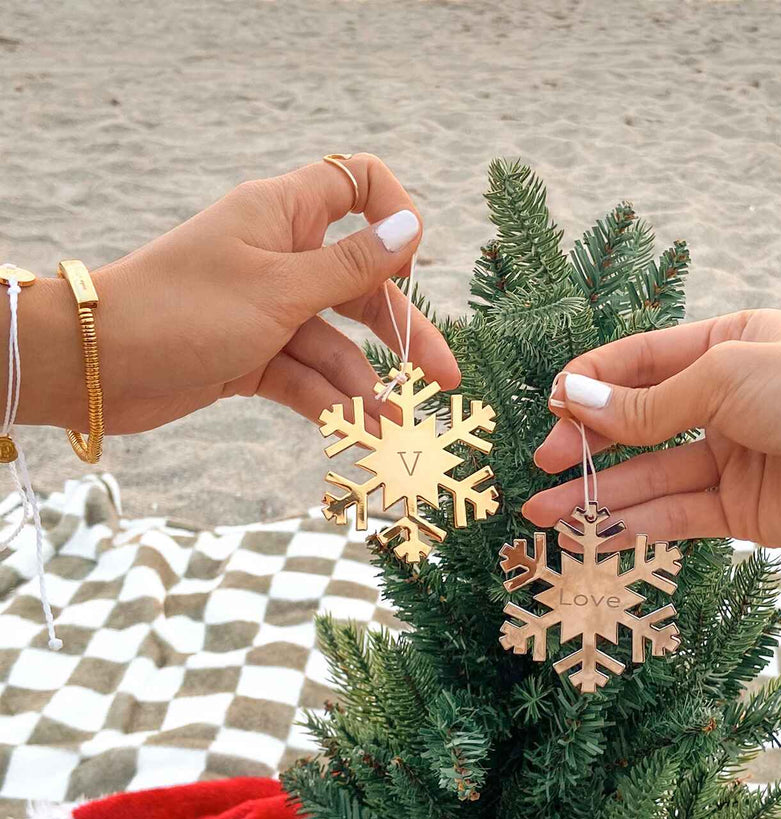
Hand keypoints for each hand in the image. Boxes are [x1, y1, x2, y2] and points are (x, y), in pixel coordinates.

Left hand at [16, 156, 459, 433]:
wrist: (96, 366)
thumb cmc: (183, 310)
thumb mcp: (280, 288)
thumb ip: (352, 264)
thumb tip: (413, 226)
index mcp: (286, 216)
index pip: (358, 185)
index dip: (395, 215)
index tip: (409, 261)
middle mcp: (282, 257)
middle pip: (362, 285)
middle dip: (402, 332)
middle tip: (442, 377)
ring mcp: (268, 309)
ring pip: (336, 341)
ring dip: (364, 384)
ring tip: (392, 426)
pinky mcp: (254, 354)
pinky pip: (306, 374)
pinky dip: (329, 400)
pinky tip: (355, 430)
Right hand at [525, 309, 780, 560]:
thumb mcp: (723, 378)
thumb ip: (647, 403)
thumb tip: (574, 400)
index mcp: (725, 345)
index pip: (639, 360)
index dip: (591, 382)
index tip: (551, 408)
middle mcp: (724, 400)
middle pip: (637, 422)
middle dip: (586, 444)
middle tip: (542, 464)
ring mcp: (731, 457)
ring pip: (650, 475)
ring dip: (599, 493)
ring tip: (546, 512)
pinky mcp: (740, 509)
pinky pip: (678, 513)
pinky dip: (639, 522)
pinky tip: (599, 531)